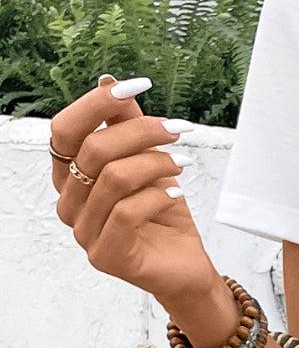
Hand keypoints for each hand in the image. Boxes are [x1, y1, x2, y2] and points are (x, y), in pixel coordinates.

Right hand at [50, 74, 225, 317]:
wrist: (184, 266)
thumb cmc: (162, 212)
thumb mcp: (146, 159)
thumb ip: (125, 125)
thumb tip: (108, 81)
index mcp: (70, 176)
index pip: (64, 130)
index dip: (96, 103)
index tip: (138, 86)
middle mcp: (68, 203)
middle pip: (93, 150)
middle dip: (140, 131)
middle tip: (177, 129)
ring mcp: (83, 233)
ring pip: (114, 179)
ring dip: (155, 163)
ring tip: (182, 162)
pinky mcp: (105, 256)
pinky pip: (126, 213)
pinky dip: (157, 196)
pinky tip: (176, 192)